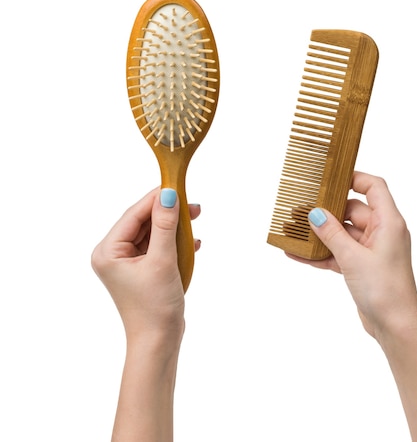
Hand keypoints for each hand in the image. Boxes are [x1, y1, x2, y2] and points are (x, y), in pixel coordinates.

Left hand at [91, 187, 200, 344]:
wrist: (159, 344)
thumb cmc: (155, 307)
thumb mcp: (162, 261)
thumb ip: (165, 225)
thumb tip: (168, 195)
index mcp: (108, 251)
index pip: (134, 214)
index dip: (156, 199)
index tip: (177, 185)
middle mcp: (113, 254)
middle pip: (143, 222)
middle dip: (168, 214)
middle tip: (193, 205)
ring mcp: (127, 263)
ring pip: (153, 233)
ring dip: (174, 228)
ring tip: (195, 221)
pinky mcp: (141, 270)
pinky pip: (157, 246)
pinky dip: (174, 243)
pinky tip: (192, 244)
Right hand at [287, 171, 416, 341]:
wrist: (395, 327)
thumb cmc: (385, 290)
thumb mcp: (352, 257)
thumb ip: (332, 233)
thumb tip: (315, 213)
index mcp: (388, 222)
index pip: (374, 187)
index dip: (354, 178)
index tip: (330, 178)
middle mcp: (382, 232)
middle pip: (352, 210)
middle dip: (327, 210)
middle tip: (302, 208)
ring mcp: (372, 250)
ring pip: (342, 233)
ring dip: (320, 234)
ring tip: (295, 230)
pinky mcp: (362, 267)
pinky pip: (338, 252)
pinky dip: (321, 253)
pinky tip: (297, 254)